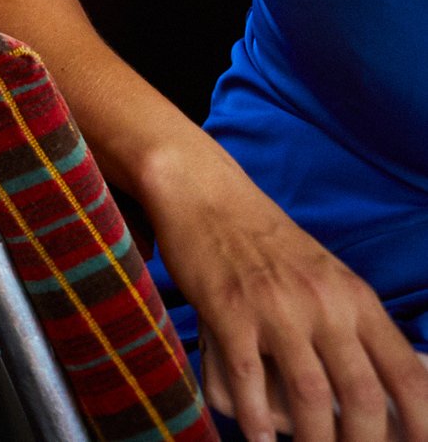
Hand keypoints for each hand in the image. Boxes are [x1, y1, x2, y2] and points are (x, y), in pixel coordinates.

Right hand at [156, 170, 427, 441]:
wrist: (206, 195)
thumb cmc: (267, 243)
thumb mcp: (328, 277)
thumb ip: (354, 326)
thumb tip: (380, 393)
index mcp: (356, 297)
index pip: (406, 372)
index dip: (422, 420)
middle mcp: (324, 304)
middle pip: (360, 393)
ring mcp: (275, 308)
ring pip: (309, 393)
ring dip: (314, 439)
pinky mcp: (228, 311)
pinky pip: (247, 377)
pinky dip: (255, 417)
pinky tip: (259, 436)